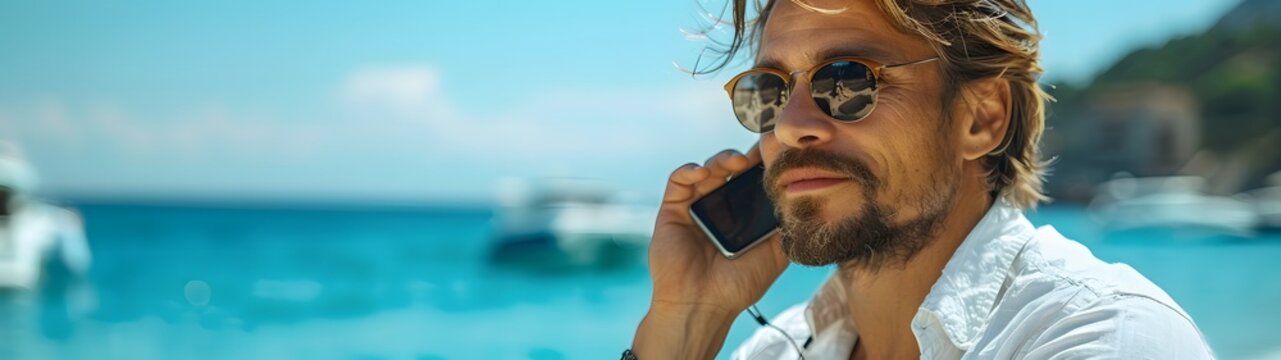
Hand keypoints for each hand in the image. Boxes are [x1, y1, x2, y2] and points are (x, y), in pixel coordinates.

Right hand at [647, 144, 789, 313]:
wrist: (703, 305)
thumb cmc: (739, 285)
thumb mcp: (774, 254)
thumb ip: (786, 227)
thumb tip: (799, 195)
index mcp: (743, 214)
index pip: (754, 180)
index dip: (764, 163)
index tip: (779, 150)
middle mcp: (720, 206)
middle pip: (731, 169)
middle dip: (745, 157)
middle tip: (759, 151)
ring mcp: (696, 206)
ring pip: (708, 169)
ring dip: (722, 159)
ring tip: (736, 162)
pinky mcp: (673, 209)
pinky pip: (678, 181)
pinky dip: (689, 170)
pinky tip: (702, 172)